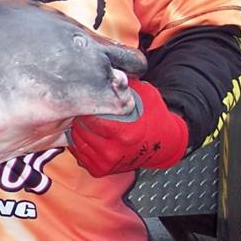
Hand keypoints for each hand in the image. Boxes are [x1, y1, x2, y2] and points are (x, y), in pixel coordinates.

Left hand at [69, 79, 187, 176]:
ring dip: (79, 130)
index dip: (88, 105)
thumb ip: (125, 85)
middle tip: (89, 110)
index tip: (90, 99)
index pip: (90, 117)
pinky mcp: (100, 170)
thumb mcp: (142, 95)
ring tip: (90, 123)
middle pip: (80, 129)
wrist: (164, 143)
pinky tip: (91, 136)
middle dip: (82, 117)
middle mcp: (113, 151)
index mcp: (123, 132)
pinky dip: (81, 144)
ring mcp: (106, 162)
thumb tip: (111, 70)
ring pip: (77, 141)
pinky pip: (79, 154)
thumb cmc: (153, 115)